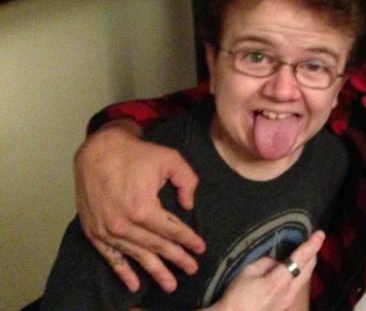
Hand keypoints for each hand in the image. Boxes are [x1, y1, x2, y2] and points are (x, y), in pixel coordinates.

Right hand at [74, 122, 205, 292]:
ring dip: (154, 271)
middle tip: (192, 269)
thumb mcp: (171, 159)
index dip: (188, 240)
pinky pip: (111, 257)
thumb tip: (188, 206)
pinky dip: (123, 272)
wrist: (98, 151)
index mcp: (143, 208)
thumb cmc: (136, 154)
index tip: (200, 248)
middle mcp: (123, 224)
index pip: (172, 230)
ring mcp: (107, 231)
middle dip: (177, 258)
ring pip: (136, 256)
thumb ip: (187, 181)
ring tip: (171, 284)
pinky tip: (134, 285)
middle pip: (156, 247)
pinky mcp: (94, 232)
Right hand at [209, 231, 324, 310]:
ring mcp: (288, 302)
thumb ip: (266, 263)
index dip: (312, 244)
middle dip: (313, 253)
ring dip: (306, 265)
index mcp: (280, 281)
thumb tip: (276, 263)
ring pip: (304, 279)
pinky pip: (296, 288)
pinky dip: (297, 276)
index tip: (320, 234)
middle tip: (314, 241)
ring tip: (302, 255)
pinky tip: (290, 273)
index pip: (301, 258)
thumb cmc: (237, 298)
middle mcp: (289, 293)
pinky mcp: (284, 308)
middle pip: (309, 269)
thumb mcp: (247, 272)